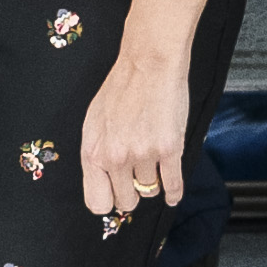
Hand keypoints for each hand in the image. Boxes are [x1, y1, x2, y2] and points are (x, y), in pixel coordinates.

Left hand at [75, 30, 197, 221]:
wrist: (148, 65)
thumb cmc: (121, 89)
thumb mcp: (94, 123)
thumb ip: (97, 153)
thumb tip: (101, 182)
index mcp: (93, 152)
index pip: (97, 202)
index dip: (109, 200)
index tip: (116, 194)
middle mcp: (115, 157)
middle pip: (126, 202)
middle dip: (133, 193)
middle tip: (137, 179)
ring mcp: (142, 155)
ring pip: (150, 191)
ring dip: (152, 182)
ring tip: (153, 166)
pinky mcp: (168, 149)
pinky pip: (173, 186)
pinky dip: (173, 194)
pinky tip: (172, 194)